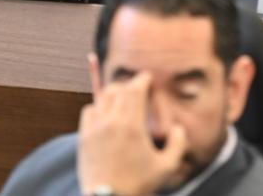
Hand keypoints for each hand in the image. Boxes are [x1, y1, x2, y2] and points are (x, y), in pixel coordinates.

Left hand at [77, 72, 187, 195]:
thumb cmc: (139, 185)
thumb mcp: (167, 167)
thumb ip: (178, 144)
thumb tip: (177, 128)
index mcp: (132, 125)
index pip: (135, 89)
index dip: (143, 79)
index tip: (148, 77)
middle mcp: (111, 122)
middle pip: (118, 89)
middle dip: (129, 84)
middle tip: (137, 88)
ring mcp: (94, 129)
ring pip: (102, 97)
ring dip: (113, 93)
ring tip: (121, 98)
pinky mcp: (84, 138)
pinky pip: (88, 111)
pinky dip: (98, 107)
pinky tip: (105, 114)